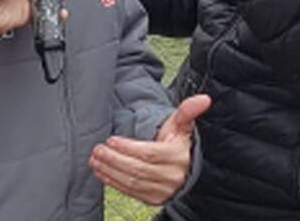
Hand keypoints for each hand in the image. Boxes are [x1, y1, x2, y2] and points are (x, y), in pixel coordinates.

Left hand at [89, 94, 211, 204]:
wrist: (183, 167)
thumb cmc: (176, 142)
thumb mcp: (180, 125)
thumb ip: (187, 111)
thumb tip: (203, 99)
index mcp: (177, 156)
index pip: (149, 153)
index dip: (128, 148)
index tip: (111, 140)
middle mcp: (172, 176)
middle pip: (138, 169)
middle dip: (114, 159)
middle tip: (98, 149)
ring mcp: (163, 190)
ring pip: (132, 182)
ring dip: (110, 171)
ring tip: (96, 159)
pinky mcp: (154, 199)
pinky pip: (131, 192)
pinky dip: (114, 182)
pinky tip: (102, 172)